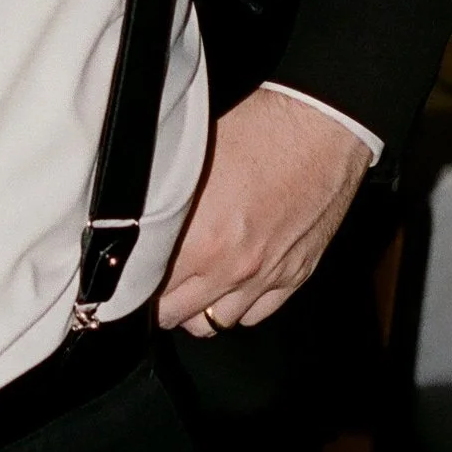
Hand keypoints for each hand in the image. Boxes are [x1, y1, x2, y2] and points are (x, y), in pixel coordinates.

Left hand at [157, 87, 369, 336]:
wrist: (321, 128)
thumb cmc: (260, 130)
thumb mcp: (194, 158)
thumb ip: (166, 199)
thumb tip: (142, 216)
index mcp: (201, 241)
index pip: (149, 289)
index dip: (134, 281)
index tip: (130, 272)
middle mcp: (233, 269)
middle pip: (178, 315)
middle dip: (160, 301)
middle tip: (153, 279)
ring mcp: (267, 277)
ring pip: (215, 323)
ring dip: (197, 308)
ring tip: (189, 284)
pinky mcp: (295, 276)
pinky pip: (256, 315)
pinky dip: (238, 306)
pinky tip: (229, 284)